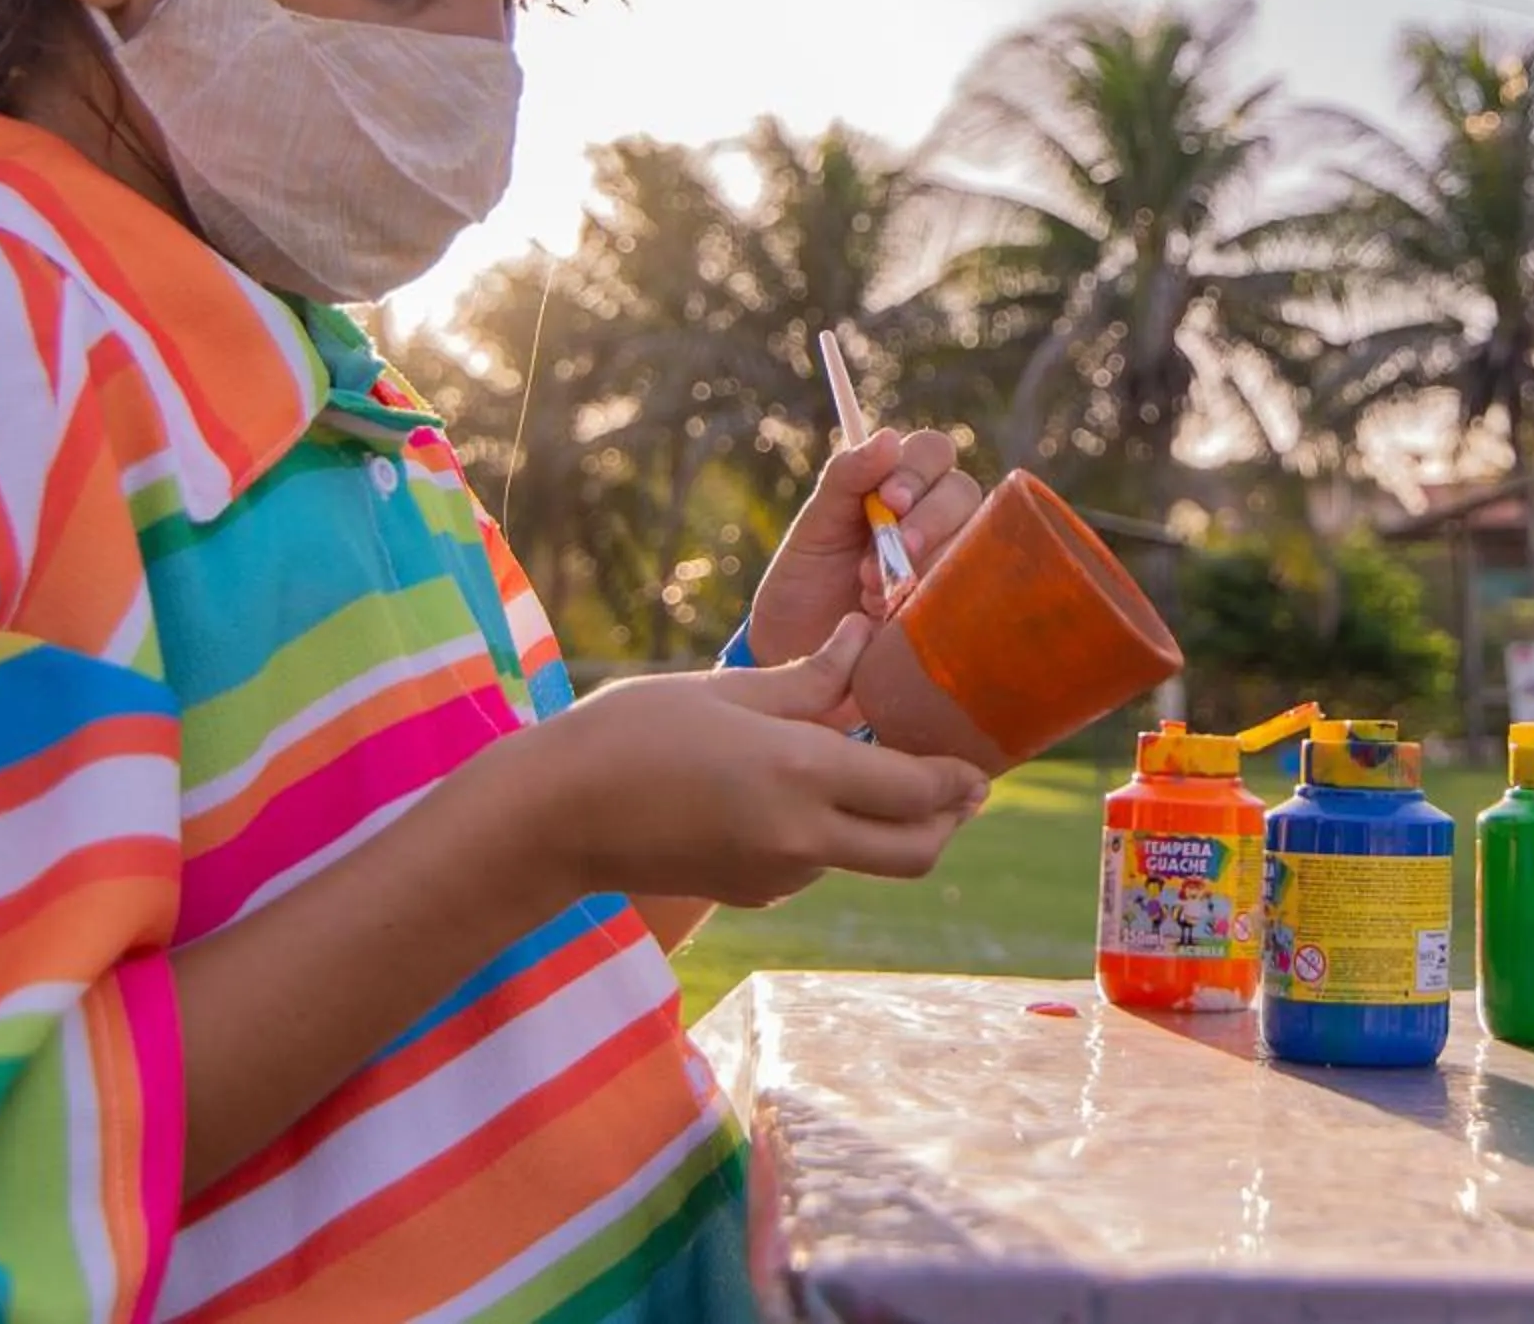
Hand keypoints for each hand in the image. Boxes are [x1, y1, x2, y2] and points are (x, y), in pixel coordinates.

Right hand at [537, 617, 988, 908]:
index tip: (980, 764)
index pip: (917, 791)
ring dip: (886, 826)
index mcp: (800, 776)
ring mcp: (776, 875)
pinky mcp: (750, 894)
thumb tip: (863, 639)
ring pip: (865, 858)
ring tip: (878, 772)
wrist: (553, 818)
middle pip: (916, 852)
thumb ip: (808, 680)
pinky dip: (832, 837)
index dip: (960, 781)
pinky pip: (816, 865)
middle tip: (961, 787)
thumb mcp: (726, 692)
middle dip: (949, 821)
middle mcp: (800, 837)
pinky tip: (803, 795)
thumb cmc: (630, 734)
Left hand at [747, 428, 983, 664]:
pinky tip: (894, 617)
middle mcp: (934, 519)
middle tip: (893, 549)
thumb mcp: (814, 529)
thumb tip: (888, 438)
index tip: (889, 500)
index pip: (933, 452)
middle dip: (929, 519)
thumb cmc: (804, 586)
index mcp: (898, 487)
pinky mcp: (959, 608)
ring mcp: (951, 563)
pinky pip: (975, 592)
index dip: (919, 470)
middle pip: (963, 492)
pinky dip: (935, 601)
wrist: (796, 657)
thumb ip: (845, 480)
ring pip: (975, 541)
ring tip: (874, 592)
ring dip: (927, 563)